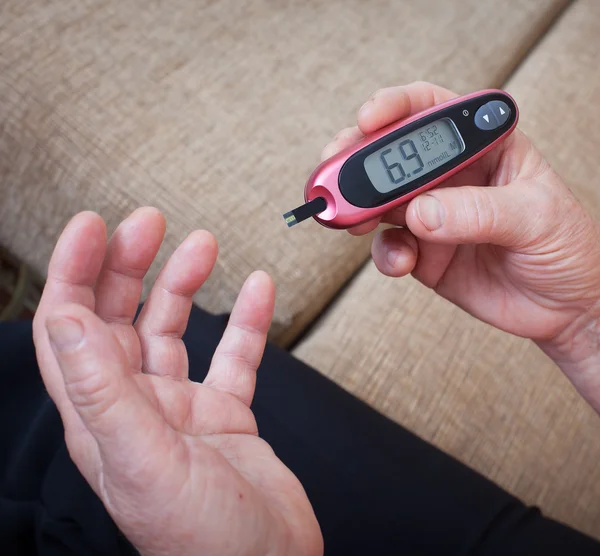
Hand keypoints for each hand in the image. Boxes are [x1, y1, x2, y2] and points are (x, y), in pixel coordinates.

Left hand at [32, 209, 322, 555]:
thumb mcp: (145, 463)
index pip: (71, 330)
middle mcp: (137, 407)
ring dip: (185, 285)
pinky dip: (246, 321)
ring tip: (203, 243)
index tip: (92, 226)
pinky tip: (257, 290)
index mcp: (102, 418)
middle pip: (121, 320)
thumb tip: (63, 321)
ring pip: (175, 331)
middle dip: (131, 266)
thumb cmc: (205, 540)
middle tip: (149, 221)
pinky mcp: (225, 413)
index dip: (74, 274)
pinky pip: (234, 356)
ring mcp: (183, 409)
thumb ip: (102, 391)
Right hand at [325, 81, 599, 411]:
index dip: (397, 107)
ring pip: (381, 201)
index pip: (434, 111)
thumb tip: (420, 213)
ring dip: (359, 208)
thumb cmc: (566, 248)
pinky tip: (401, 262)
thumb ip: (478, 212)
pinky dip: (385, 254)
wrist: (565, 307)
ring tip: (349, 219)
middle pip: (392, 154)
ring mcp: (433, 214)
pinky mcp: (423, 252)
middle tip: (333, 171)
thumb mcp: (536, 218)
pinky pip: (390, 246)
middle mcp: (452, 177)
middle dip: (356, 158)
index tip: (370, 118)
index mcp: (485, 147)